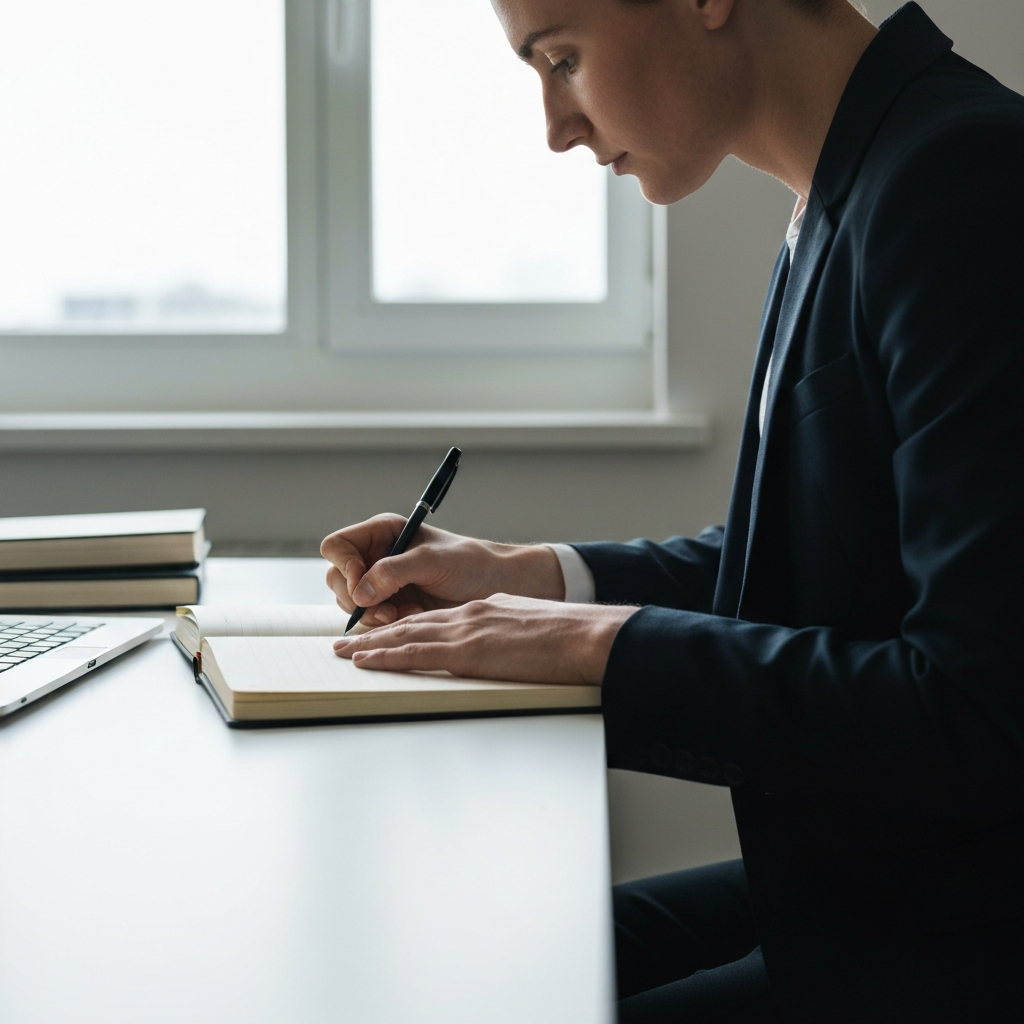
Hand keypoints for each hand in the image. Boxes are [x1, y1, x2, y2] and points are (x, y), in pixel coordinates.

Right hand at [321, 516, 565, 627]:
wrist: (496, 587)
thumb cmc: (471, 563)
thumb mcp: (433, 560)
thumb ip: (394, 571)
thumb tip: (360, 592)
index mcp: (383, 533)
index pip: (338, 546)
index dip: (344, 565)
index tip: (361, 583)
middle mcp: (377, 557)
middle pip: (337, 578)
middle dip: (357, 598)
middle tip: (386, 610)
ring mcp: (382, 584)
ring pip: (350, 603)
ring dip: (373, 614)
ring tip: (405, 614)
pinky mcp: (391, 607)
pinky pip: (370, 620)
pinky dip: (385, 625)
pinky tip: (412, 618)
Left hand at [332, 593, 637, 685]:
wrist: (584, 636)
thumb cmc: (569, 637)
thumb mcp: (532, 626)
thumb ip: (508, 632)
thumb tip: (499, 646)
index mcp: (486, 609)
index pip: (435, 618)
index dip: (406, 626)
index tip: (384, 632)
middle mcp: (469, 615)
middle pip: (412, 623)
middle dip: (376, 632)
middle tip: (346, 640)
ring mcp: (466, 631)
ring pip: (405, 636)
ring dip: (370, 644)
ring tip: (344, 651)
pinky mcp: (466, 652)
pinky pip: (416, 653)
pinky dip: (386, 656)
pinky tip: (366, 660)